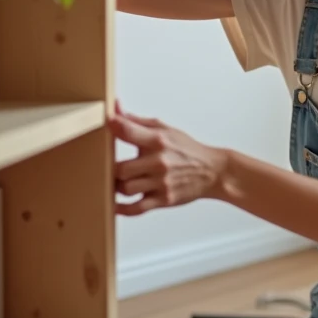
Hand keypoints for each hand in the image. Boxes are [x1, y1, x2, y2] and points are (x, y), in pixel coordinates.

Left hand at [109, 101, 227, 215]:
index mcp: (158, 140)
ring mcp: (161, 183)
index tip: (104, 124)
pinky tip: (116, 204)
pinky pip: (137, 209)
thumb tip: (116, 108)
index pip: (128, 131)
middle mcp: (159, 161)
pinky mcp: (164, 200)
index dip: (112, 126)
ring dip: (117, 186)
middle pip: (120, 169)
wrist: (213, 171)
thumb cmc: (187, 150)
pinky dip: (122, 209)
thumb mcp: (165, 130)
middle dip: (111, 168)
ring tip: (117, 182)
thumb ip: (137, 122)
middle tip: (108, 167)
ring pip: (126, 189)